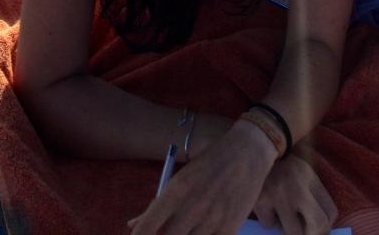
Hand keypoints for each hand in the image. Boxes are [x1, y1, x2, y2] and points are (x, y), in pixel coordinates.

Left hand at [128, 119, 277, 234]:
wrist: (247, 151)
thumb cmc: (209, 163)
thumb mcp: (181, 178)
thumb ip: (156, 204)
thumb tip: (132, 225)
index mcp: (176, 190)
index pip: (148, 226)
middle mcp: (192, 206)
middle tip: (168, 232)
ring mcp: (212, 219)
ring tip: (186, 229)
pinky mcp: (230, 227)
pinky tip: (200, 234)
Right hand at [252, 154, 336, 234]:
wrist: (247, 150)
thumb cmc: (276, 166)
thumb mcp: (296, 174)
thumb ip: (309, 196)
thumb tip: (320, 230)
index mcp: (308, 175)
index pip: (330, 211)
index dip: (325, 227)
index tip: (316, 229)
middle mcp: (297, 183)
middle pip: (318, 224)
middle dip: (310, 233)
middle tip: (301, 230)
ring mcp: (278, 193)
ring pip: (294, 232)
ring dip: (287, 229)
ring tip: (280, 215)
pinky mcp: (260, 200)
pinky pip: (269, 224)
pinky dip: (267, 219)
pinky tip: (265, 206)